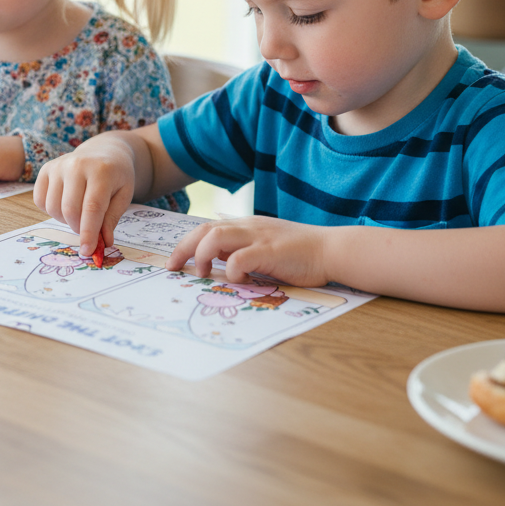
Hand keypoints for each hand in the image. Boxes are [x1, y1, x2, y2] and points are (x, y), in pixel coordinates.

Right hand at [34, 135, 136, 256]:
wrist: (104, 151)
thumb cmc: (116, 176)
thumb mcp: (123, 195)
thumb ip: (112, 219)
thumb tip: (103, 243)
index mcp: (101, 171)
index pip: (92, 208)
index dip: (88, 233)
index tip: (88, 251)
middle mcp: (77, 165)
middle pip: (70, 210)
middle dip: (78, 229)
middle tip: (87, 231)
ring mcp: (58, 165)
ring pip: (53, 208)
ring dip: (65, 220)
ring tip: (79, 213)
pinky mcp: (46, 168)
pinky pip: (40, 200)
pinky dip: (51, 210)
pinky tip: (65, 203)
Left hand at [166, 216, 330, 286]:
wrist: (332, 249)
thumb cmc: (301, 254)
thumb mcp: (265, 248)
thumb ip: (243, 251)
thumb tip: (220, 263)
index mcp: (246, 226)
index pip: (207, 228)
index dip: (187, 243)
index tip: (174, 261)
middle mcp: (248, 227)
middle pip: (204, 229)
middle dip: (183, 248)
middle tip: (172, 267)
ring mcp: (259, 237)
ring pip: (215, 236)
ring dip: (202, 255)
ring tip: (201, 273)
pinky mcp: (270, 251)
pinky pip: (239, 257)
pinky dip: (231, 270)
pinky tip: (239, 279)